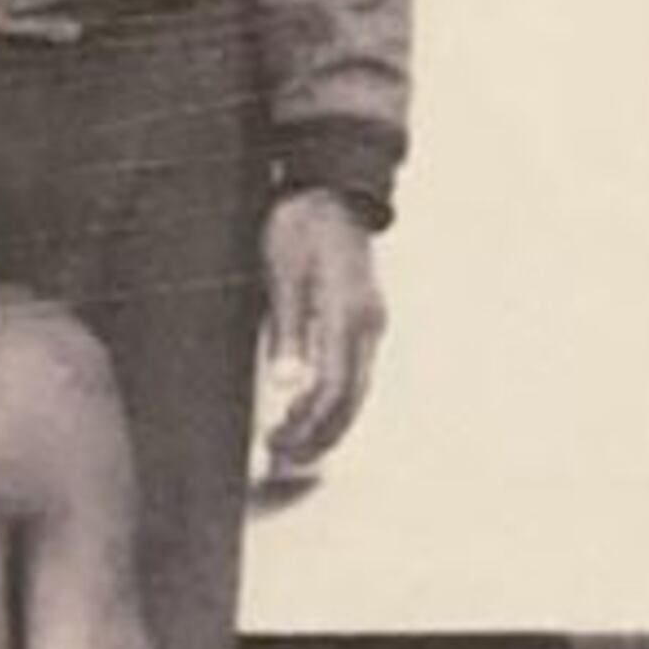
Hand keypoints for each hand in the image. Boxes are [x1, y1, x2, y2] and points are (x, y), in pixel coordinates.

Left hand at [261, 188, 384, 471]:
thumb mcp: (282, 273)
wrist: (330, 191)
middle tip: (281, 458)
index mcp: (347, 317)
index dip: (307, 423)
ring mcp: (369, 324)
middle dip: (318, 434)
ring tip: (292, 445)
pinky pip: (354, 372)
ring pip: (356, 390)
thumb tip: (287, 386)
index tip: (278, 443)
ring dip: (327, 423)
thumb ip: (287, 331)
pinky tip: (310, 410)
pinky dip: (335, 399)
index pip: (334, 389)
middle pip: (351, 399)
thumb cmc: (298, 227)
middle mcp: (367, 327)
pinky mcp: (362, 320)